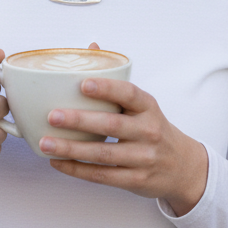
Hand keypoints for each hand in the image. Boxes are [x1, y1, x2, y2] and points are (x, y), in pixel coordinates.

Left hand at [41, 78, 207, 216]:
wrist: (183, 167)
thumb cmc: (152, 128)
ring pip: (103, 154)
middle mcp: (148, 131)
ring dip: (71, 149)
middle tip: (52, 115)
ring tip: (45, 143)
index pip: (129, 94)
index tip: (82, 84)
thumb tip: (92, 47)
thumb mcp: (143, 105)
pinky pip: (102, 175)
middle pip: (112, 125)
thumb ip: (117, 81)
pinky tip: (57, 162)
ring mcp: (143, 158)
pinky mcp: (135, 180)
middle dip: (79, 121)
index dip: (106, 88)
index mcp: (148, 107)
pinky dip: (77, 170)